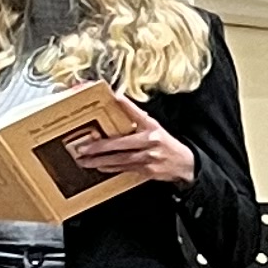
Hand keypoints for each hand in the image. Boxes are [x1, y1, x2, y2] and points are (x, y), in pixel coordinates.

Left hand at [67, 94, 194, 189]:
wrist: (185, 164)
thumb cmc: (166, 144)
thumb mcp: (155, 128)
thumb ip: (138, 120)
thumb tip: (119, 107)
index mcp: (153, 128)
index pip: (138, 114)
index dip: (127, 105)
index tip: (116, 96)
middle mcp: (150, 142)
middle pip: (121, 144)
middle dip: (99, 147)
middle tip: (83, 148)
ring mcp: (148, 158)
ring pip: (120, 159)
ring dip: (100, 160)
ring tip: (84, 160)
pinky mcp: (147, 171)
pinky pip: (125, 169)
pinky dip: (110, 168)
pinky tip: (99, 166)